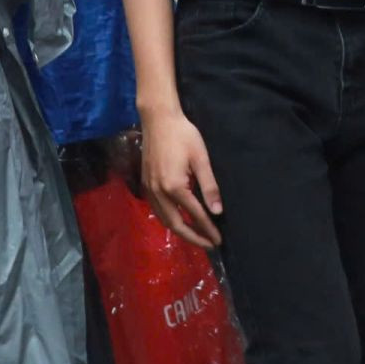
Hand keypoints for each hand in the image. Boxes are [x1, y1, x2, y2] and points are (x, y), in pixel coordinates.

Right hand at [139, 109, 222, 248]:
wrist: (158, 119)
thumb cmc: (183, 135)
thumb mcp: (201, 158)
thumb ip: (209, 186)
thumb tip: (217, 211)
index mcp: (174, 187)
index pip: (195, 215)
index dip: (208, 230)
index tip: (219, 241)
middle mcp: (159, 192)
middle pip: (176, 224)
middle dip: (193, 238)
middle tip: (209, 244)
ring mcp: (149, 188)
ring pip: (164, 219)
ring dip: (180, 231)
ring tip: (196, 236)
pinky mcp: (145, 183)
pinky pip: (157, 209)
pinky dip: (168, 219)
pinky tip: (178, 219)